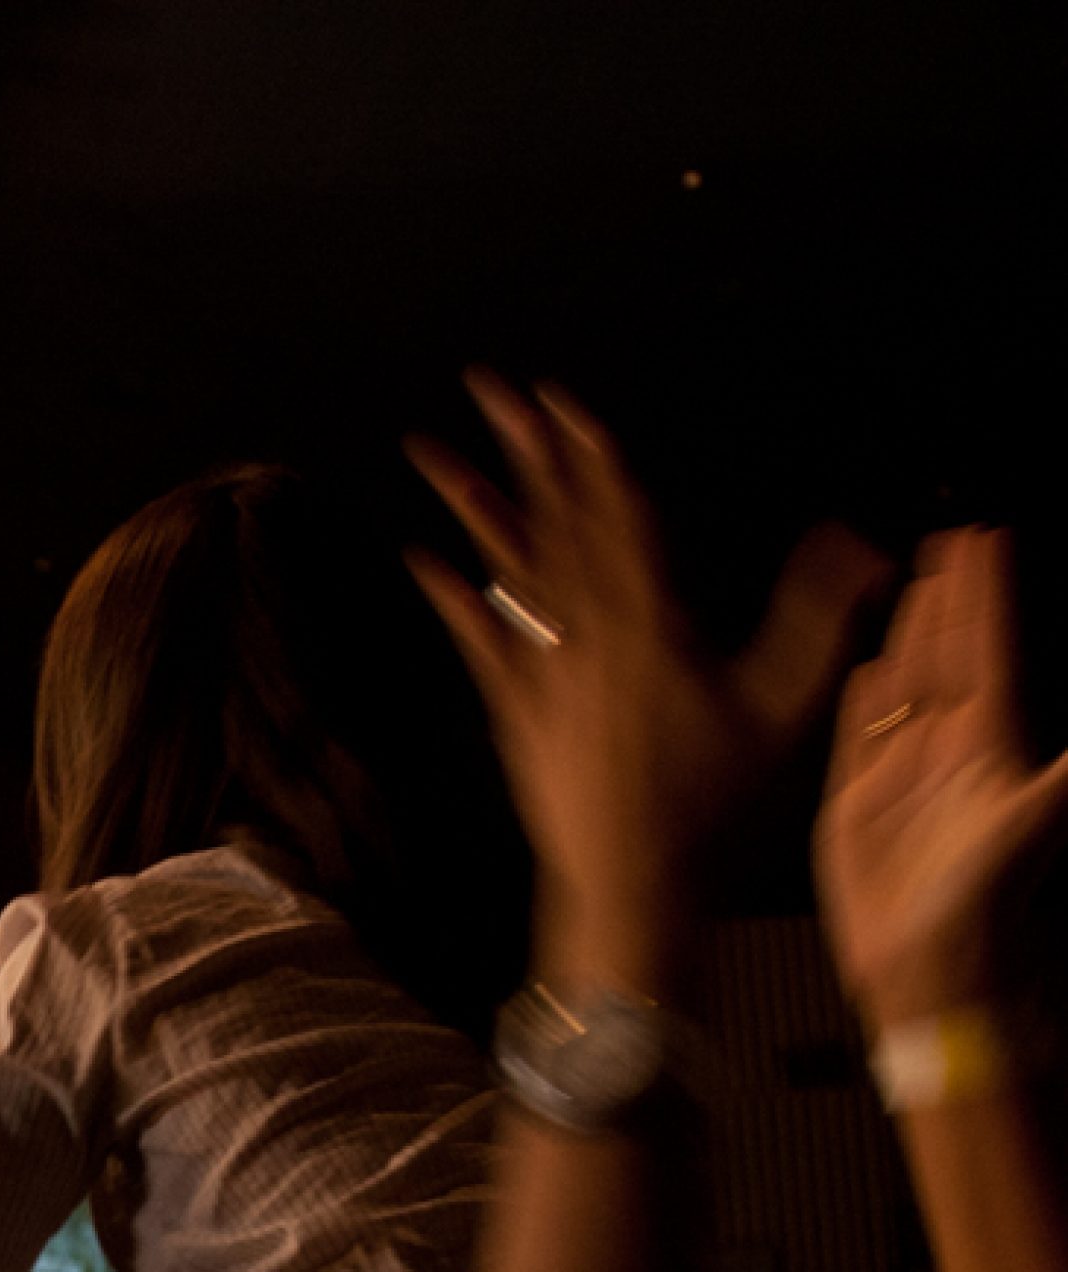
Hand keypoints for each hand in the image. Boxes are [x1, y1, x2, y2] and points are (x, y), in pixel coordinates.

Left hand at [409, 374, 884, 975]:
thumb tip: (861, 543)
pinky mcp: (513, 708)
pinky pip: (476, 642)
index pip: (620, 511)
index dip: (590, 451)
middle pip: (555, 519)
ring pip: (506, 568)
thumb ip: (816, 615)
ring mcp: (545, 668)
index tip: (561, 400)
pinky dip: (450, 599)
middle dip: (524, 448)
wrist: (631, 875)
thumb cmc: (707, 798)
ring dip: (472, 506)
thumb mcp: (781, 703)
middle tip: (489, 387)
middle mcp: (592, 630)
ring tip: (432, 451)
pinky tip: (420, 557)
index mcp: (655, 618)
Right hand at [814, 528, 1067, 1028]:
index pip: (987, 655)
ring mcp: (902, 781)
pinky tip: (868, 671)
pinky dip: (861, 703)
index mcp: (989, 751)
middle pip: (950, 659)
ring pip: (906, 689)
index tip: (986, 543)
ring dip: (911, 636)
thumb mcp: (1029, 835)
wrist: (927, 978)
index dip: (986, 599)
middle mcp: (948, 757)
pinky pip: (857, 740)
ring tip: (916, 585)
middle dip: (952, 599)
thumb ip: (1053, 787)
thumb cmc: (980, 916)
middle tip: (955, 539)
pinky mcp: (856, 811)